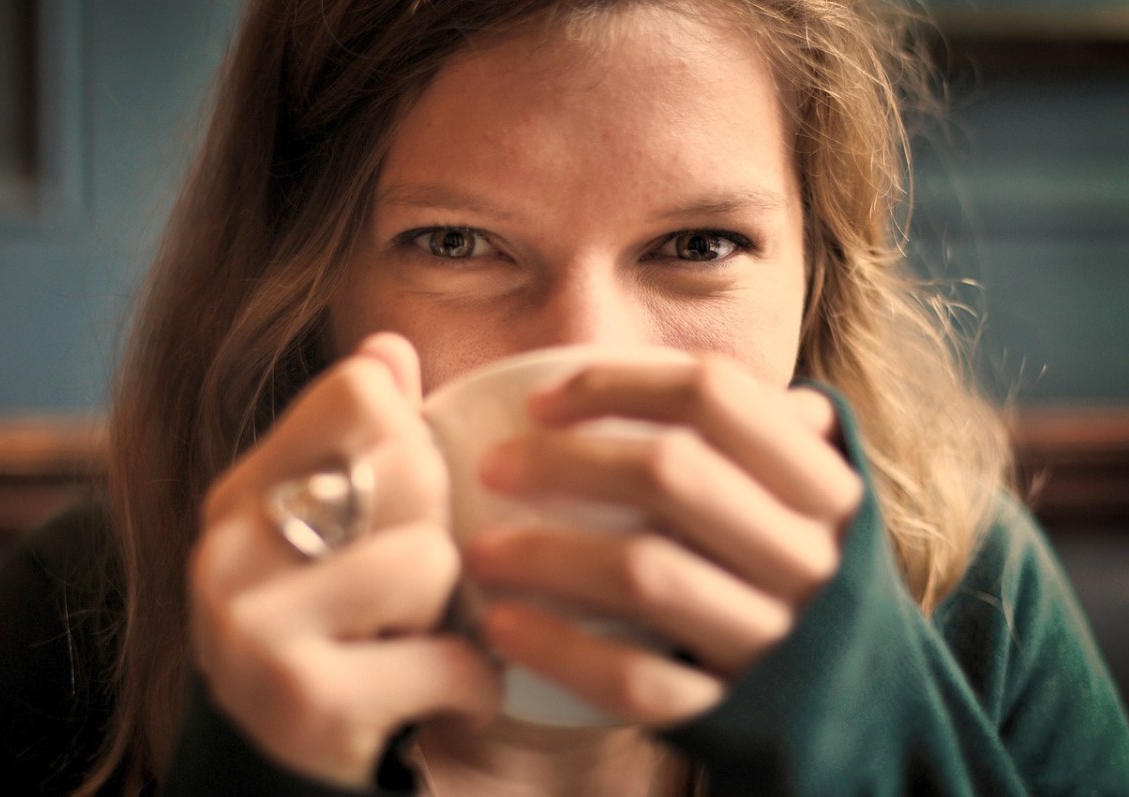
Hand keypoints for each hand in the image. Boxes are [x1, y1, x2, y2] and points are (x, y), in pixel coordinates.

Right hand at [190, 333, 500, 785]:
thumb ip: (361, 441)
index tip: (401, 507)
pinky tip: (442, 698)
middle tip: (412, 591)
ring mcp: (253, 627)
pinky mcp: (301, 700)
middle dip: (439, 532)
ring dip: (453, 614)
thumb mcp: (339, 535)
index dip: (414, 442)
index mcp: (243, 492)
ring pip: (431, 558)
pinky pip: (447, 657)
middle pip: (408, 462)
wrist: (282, 780)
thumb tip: (389, 345)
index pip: (362, 390)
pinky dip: (470, 686)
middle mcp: (230, 548)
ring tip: (414, 641)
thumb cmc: (334, 640)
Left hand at [464, 357, 861, 725]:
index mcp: (823, 486)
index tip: (540, 401)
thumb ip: (764, 439)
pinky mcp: (734, 709)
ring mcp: (774, 638)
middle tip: (493, 466)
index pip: (714, 394)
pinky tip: (503, 628)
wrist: (861, 713)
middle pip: (670, 474)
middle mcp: (809, 556)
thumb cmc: (798, 577)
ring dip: (545, 555)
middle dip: (563, 461)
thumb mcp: (805, 503)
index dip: (615, 383)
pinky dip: (561, 650)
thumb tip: (692, 376)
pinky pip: (636, 679)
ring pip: (645, 573)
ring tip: (480, 552)